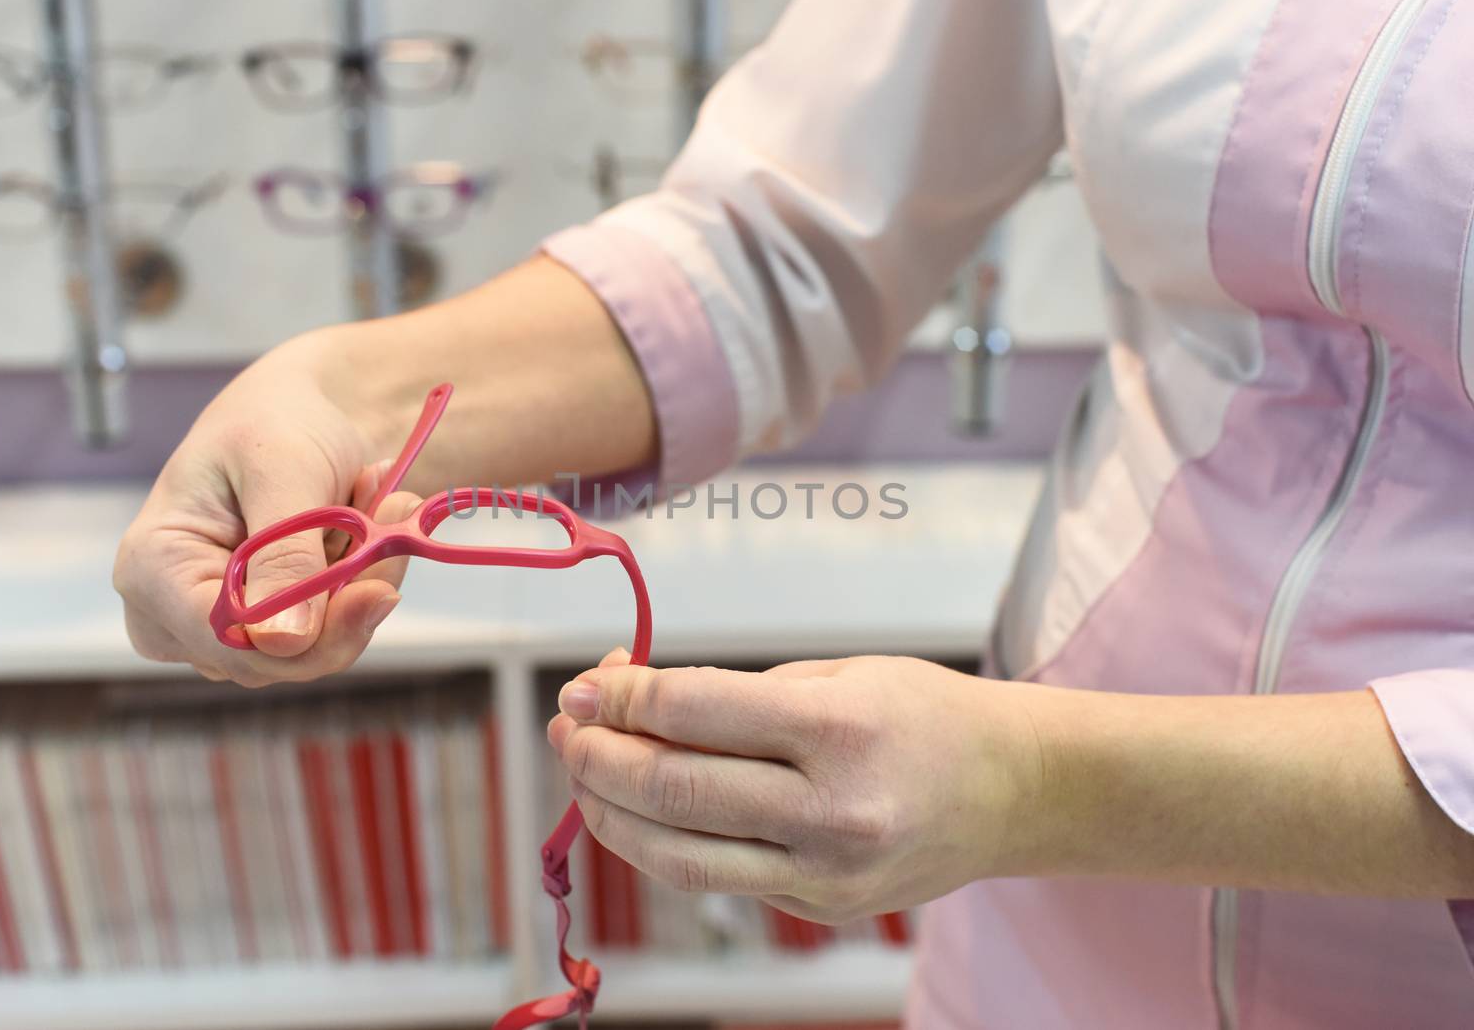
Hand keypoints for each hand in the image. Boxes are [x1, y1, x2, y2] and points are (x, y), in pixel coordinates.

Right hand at [113, 329, 422, 686]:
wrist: (293, 413)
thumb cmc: (272, 423)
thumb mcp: (282, 470)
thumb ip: (283, 553)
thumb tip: (282, 643)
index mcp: (152, 568)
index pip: (225, 641)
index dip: (305, 634)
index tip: (379, 588)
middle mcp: (172, 614)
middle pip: (271, 659)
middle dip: (347, 598)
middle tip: (396, 515)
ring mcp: (219, 629)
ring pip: (310, 650)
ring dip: (361, 581)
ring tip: (379, 502)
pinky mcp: (265, 631)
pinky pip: (329, 634)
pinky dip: (361, 582)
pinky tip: (368, 525)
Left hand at [546, 651, 1045, 923]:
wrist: (1013, 791)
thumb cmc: (922, 714)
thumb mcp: (838, 673)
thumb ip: (733, 694)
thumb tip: (625, 698)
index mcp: (841, 729)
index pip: (696, 713)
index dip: (623, 697)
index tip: (587, 683)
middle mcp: (833, 810)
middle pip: (675, 789)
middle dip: (598, 755)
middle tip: (568, 724)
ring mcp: (826, 872)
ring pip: (678, 855)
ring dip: (608, 812)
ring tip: (582, 772)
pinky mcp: (819, 907)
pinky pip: (714, 877)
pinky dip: (660, 842)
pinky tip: (638, 808)